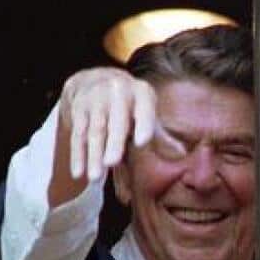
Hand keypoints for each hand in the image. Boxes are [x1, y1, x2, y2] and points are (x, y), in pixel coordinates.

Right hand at [49, 67, 184, 206]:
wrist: (96, 80)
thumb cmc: (130, 104)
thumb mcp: (146, 111)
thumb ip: (160, 133)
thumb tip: (181, 152)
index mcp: (141, 93)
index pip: (144, 108)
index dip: (143, 123)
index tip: (142, 143)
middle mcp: (118, 91)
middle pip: (115, 121)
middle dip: (113, 142)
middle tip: (112, 163)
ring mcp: (95, 99)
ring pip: (95, 131)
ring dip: (93, 155)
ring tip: (95, 178)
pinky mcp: (79, 109)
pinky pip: (78, 134)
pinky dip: (78, 155)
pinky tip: (78, 172)